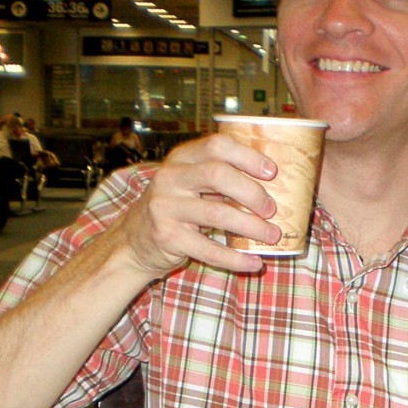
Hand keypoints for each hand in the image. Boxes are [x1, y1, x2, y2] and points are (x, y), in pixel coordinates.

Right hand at [113, 134, 281, 276]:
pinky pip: (209, 249)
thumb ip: (219, 176)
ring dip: (251, 227)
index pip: (217, 145)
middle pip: (218, 174)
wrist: (133, 241)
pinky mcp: (167, 237)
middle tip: (272, 209)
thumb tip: (274, 185)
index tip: (272, 172)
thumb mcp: (190, 182)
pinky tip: (254, 262)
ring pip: (217, 213)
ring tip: (272, 236)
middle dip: (252, 192)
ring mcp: (165, 207)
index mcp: (181, 158)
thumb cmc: (176, 207)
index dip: (248, 156)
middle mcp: (169, 178)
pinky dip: (236, 258)